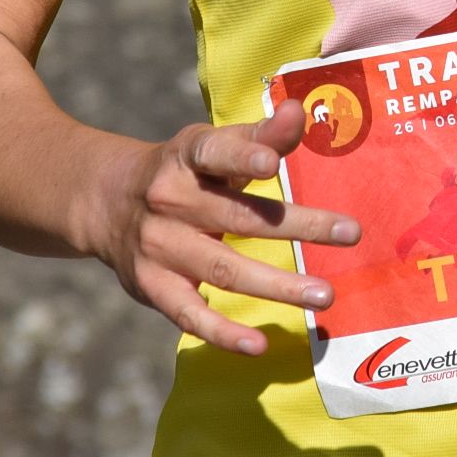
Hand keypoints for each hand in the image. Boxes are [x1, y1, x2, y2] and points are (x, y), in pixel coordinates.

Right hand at [84, 98, 363, 355]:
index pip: (214, 153)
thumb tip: (299, 111)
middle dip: (296, 226)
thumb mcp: (212, 146)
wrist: (106, 203)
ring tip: (324, 295)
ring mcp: (160, 247)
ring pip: (223, 269)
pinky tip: (259, 345)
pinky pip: (190, 315)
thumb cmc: (183, 171)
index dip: (243, 155)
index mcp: (187, 157)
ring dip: (276, 285)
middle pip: (237, 216)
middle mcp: (170, 200)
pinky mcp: (153, 287)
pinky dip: (223, 334)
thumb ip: (260, 136)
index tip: (273, 162)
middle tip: (350, 232)